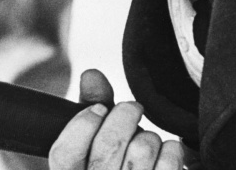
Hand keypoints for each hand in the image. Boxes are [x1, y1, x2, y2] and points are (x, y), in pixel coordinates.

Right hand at [48, 69, 183, 169]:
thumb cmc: (111, 162)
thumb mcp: (92, 138)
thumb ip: (89, 105)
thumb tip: (91, 75)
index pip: (65, 153)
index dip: (82, 124)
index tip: (99, 109)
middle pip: (108, 146)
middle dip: (124, 116)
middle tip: (131, 108)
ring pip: (141, 150)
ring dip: (147, 136)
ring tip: (145, 138)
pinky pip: (168, 164)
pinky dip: (170, 150)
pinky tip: (164, 151)